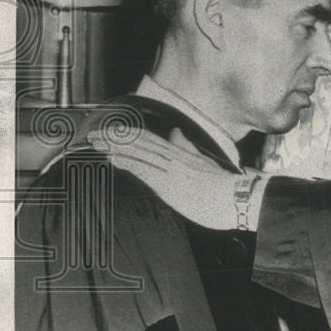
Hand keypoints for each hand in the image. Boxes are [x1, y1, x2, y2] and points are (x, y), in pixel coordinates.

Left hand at [86, 127, 241, 229]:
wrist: (239, 198)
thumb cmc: (224, 185)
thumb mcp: (204, 162)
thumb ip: (187, 147)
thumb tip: (175, 131)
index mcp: (181, 153)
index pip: (149, 138)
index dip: (127, 134)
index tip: (109, 131)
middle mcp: (174, 158)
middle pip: (139, 142)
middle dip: (114, 138)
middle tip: (92, 134)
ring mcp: (171, 170)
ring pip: (138, 153)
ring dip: (114, 147)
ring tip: (95, 143)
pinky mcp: (170, 184)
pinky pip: (145, 170)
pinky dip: (127, 162)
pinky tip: (112, 158)